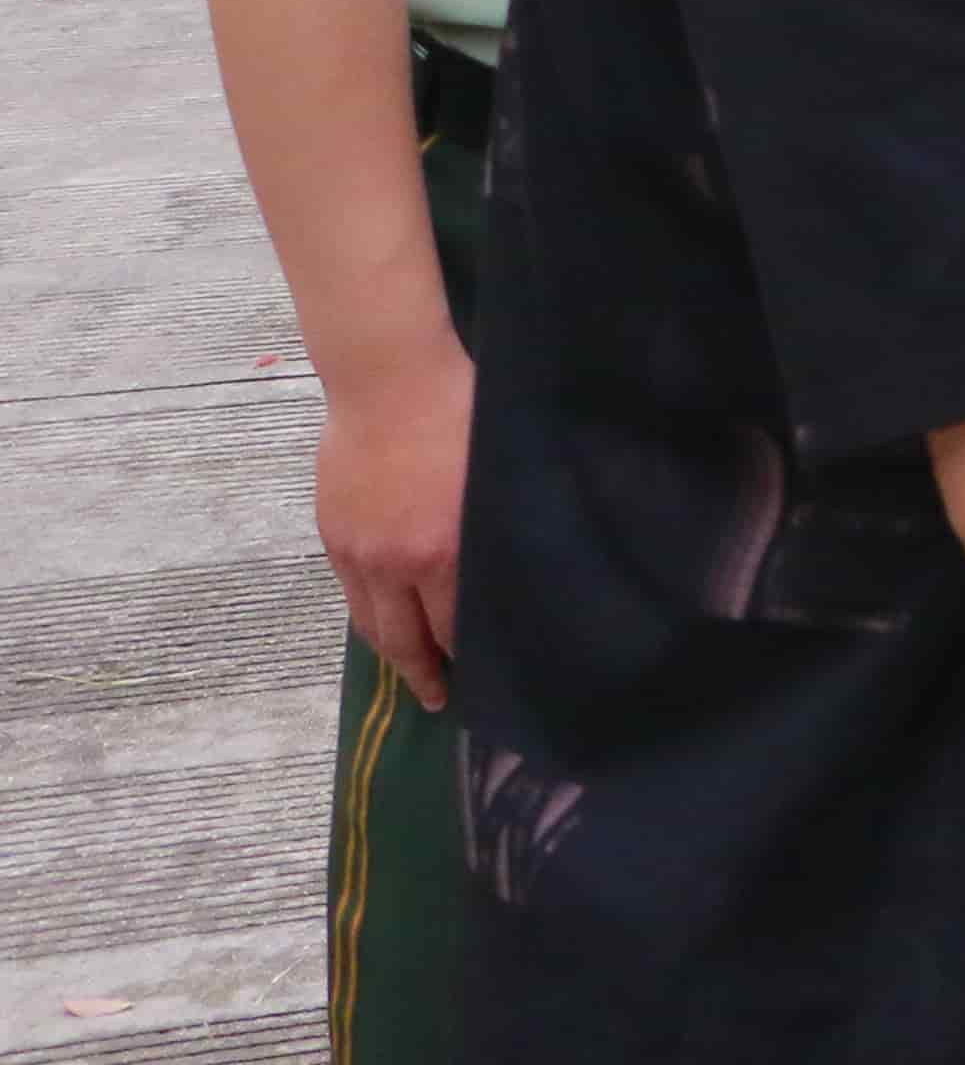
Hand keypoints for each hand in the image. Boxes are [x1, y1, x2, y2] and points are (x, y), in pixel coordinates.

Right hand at [317, 337, 472, 709]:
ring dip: (391, 653)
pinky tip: (385, 620)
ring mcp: (357, 551)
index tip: (486, 676)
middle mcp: (394, 562)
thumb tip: (513, 569)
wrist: (389, 381)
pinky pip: (351, 593)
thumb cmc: (460, 414)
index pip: (454, 625)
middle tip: (441, 700)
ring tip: (411, 672)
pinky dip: (369, 614)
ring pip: (371, 622)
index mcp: (442, 549)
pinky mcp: (333, 535)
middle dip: (424, 675)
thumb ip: (495, 530)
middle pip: (404, 639)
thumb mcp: (496, 475)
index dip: (467, 655)